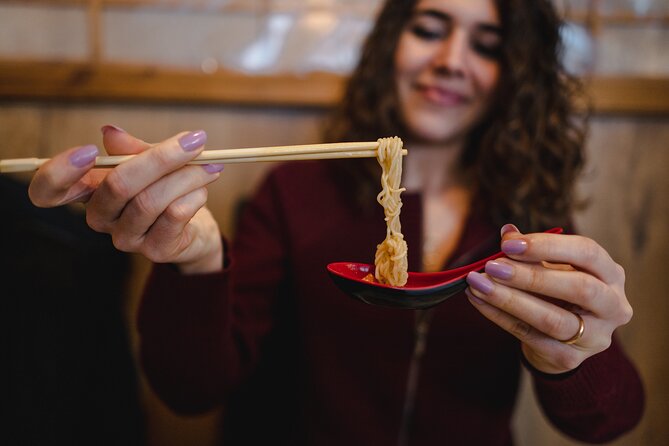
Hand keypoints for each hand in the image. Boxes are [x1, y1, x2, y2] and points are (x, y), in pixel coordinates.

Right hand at [28, 125, 224, 273]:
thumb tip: (109, 132)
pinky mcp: (155, 250)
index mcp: (89, 192)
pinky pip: (173, 216)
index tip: (90, 150)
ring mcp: (126, 237)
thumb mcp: (151, 163)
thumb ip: (133, 149)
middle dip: (161, 158)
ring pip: (151, 200)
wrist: (195, 227)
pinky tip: (203, 189)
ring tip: (209, 165)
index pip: (48, 191)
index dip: (58, 171)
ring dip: (187, 177)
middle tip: (195, 141)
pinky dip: (193, 196)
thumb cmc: (167, 189)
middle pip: (118, 185)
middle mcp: (101, 217)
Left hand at [465, 224, 632, 373]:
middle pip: (579, 288)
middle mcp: (613, 306)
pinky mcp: (569, 358)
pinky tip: (477, 300)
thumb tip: (507, 232)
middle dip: (530, 276)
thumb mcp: (550, 267)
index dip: (547, 245)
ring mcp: (595, 337)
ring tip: (477, 284)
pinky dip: (498, 315)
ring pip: (552, 318)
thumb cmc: (557, 293)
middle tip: (492, 266)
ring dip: (509, 299)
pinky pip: (529, 335)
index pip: (587, 252)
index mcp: (611, 274)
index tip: (508, 244)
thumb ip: (531, 251)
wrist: (558, 340)